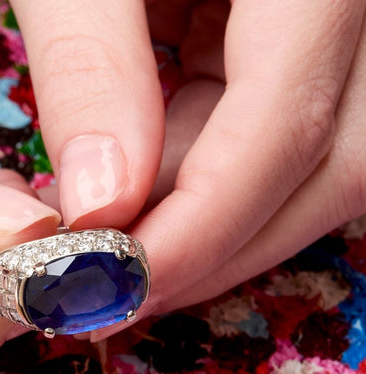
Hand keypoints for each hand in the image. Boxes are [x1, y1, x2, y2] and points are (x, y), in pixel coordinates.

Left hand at [11, 0, 365, 335]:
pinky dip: (209, 183)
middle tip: (119, 289)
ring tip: (120, 244)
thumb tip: (101, 207)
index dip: (201, 230)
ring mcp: (347, 26)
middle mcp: (360, 4)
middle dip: (216, 247)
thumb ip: (90, 67)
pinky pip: (283, 138)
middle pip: (328, 169)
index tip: (117, 287)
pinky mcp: (310, 42)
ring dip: (212, 224)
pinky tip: (144, 190)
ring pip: (316, 168)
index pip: (287, 128)